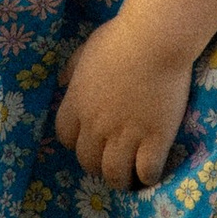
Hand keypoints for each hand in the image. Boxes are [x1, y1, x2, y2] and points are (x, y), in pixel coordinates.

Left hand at [53, 7, 195, 189]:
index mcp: (78, 103)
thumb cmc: (121, 37)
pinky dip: (147, 177)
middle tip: (111, 163)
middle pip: (88, 161)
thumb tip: (62, 81)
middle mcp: (97, 125)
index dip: (76, 143)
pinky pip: (146, 171)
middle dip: (97, 166)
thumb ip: (72, 69)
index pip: (65, 138)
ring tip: (129, 179)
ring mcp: (126, 134)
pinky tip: (150, 174)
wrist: (155, 39)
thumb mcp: (87, 48)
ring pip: (115, 174)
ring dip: (120, 180)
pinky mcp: (155, 139)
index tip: (89, 141)